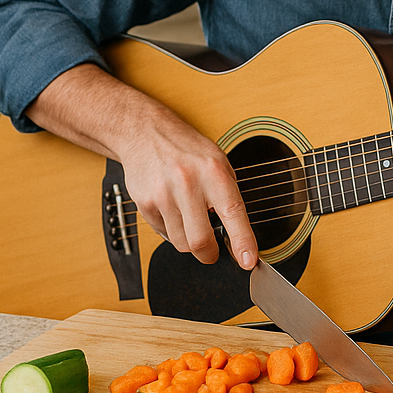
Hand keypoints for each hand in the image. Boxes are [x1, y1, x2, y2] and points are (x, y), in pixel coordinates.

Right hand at [25, 64, 258, 269]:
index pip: (233, 212)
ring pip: (180, 242)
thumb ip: (228, 193)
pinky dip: (172, 230)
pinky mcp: (145, 203)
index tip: (249, 260)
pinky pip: (163, 234)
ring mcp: (164, 194)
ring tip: (190, 219)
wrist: (144, 132)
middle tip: (213, 254)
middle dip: (210, 255)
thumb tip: (238, 233)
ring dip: (189, 242)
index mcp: (213, 171)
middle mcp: (188, 183)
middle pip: (200, 240)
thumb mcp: (217, 160)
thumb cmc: (186, 148)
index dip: (243, 241)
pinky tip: (173, 210)